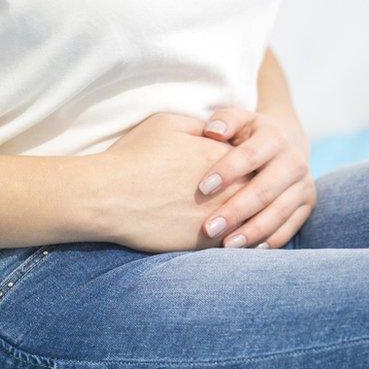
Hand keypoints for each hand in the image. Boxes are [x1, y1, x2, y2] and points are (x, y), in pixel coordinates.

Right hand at [96, 113, 249, 252]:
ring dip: (252, 221)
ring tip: (249, 221)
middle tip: (255, 195)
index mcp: (223, 156)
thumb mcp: (169, 123)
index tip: (244, 166)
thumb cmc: (135, 156)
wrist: (109, 197)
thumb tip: (217, 133)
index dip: (249, 163)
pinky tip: (233, 240)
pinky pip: (233, 245)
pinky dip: (236, 242)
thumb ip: (202, 127)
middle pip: (259, 192)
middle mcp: (229, 189)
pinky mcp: (205, 245)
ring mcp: (219, 219)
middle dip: (257, 193)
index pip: (255, 160)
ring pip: (251, 222)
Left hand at [197, 108, 314, 248]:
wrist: (285, 145)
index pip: (250, 155)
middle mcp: (294, 161)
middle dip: (236, 211)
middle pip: (265, 190)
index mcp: (275, 137)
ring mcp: (304, 185)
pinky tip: (248, 250)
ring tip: (227, 246)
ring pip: (279, 212)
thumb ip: (224, 120)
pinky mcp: (308, 204)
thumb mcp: (239, 120)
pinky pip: (290, 227)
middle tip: (209, 228)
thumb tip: (212, 131)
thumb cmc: (248, 135)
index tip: (202, 188)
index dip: (227, 171)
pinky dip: (270, 240)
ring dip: (252, 231)